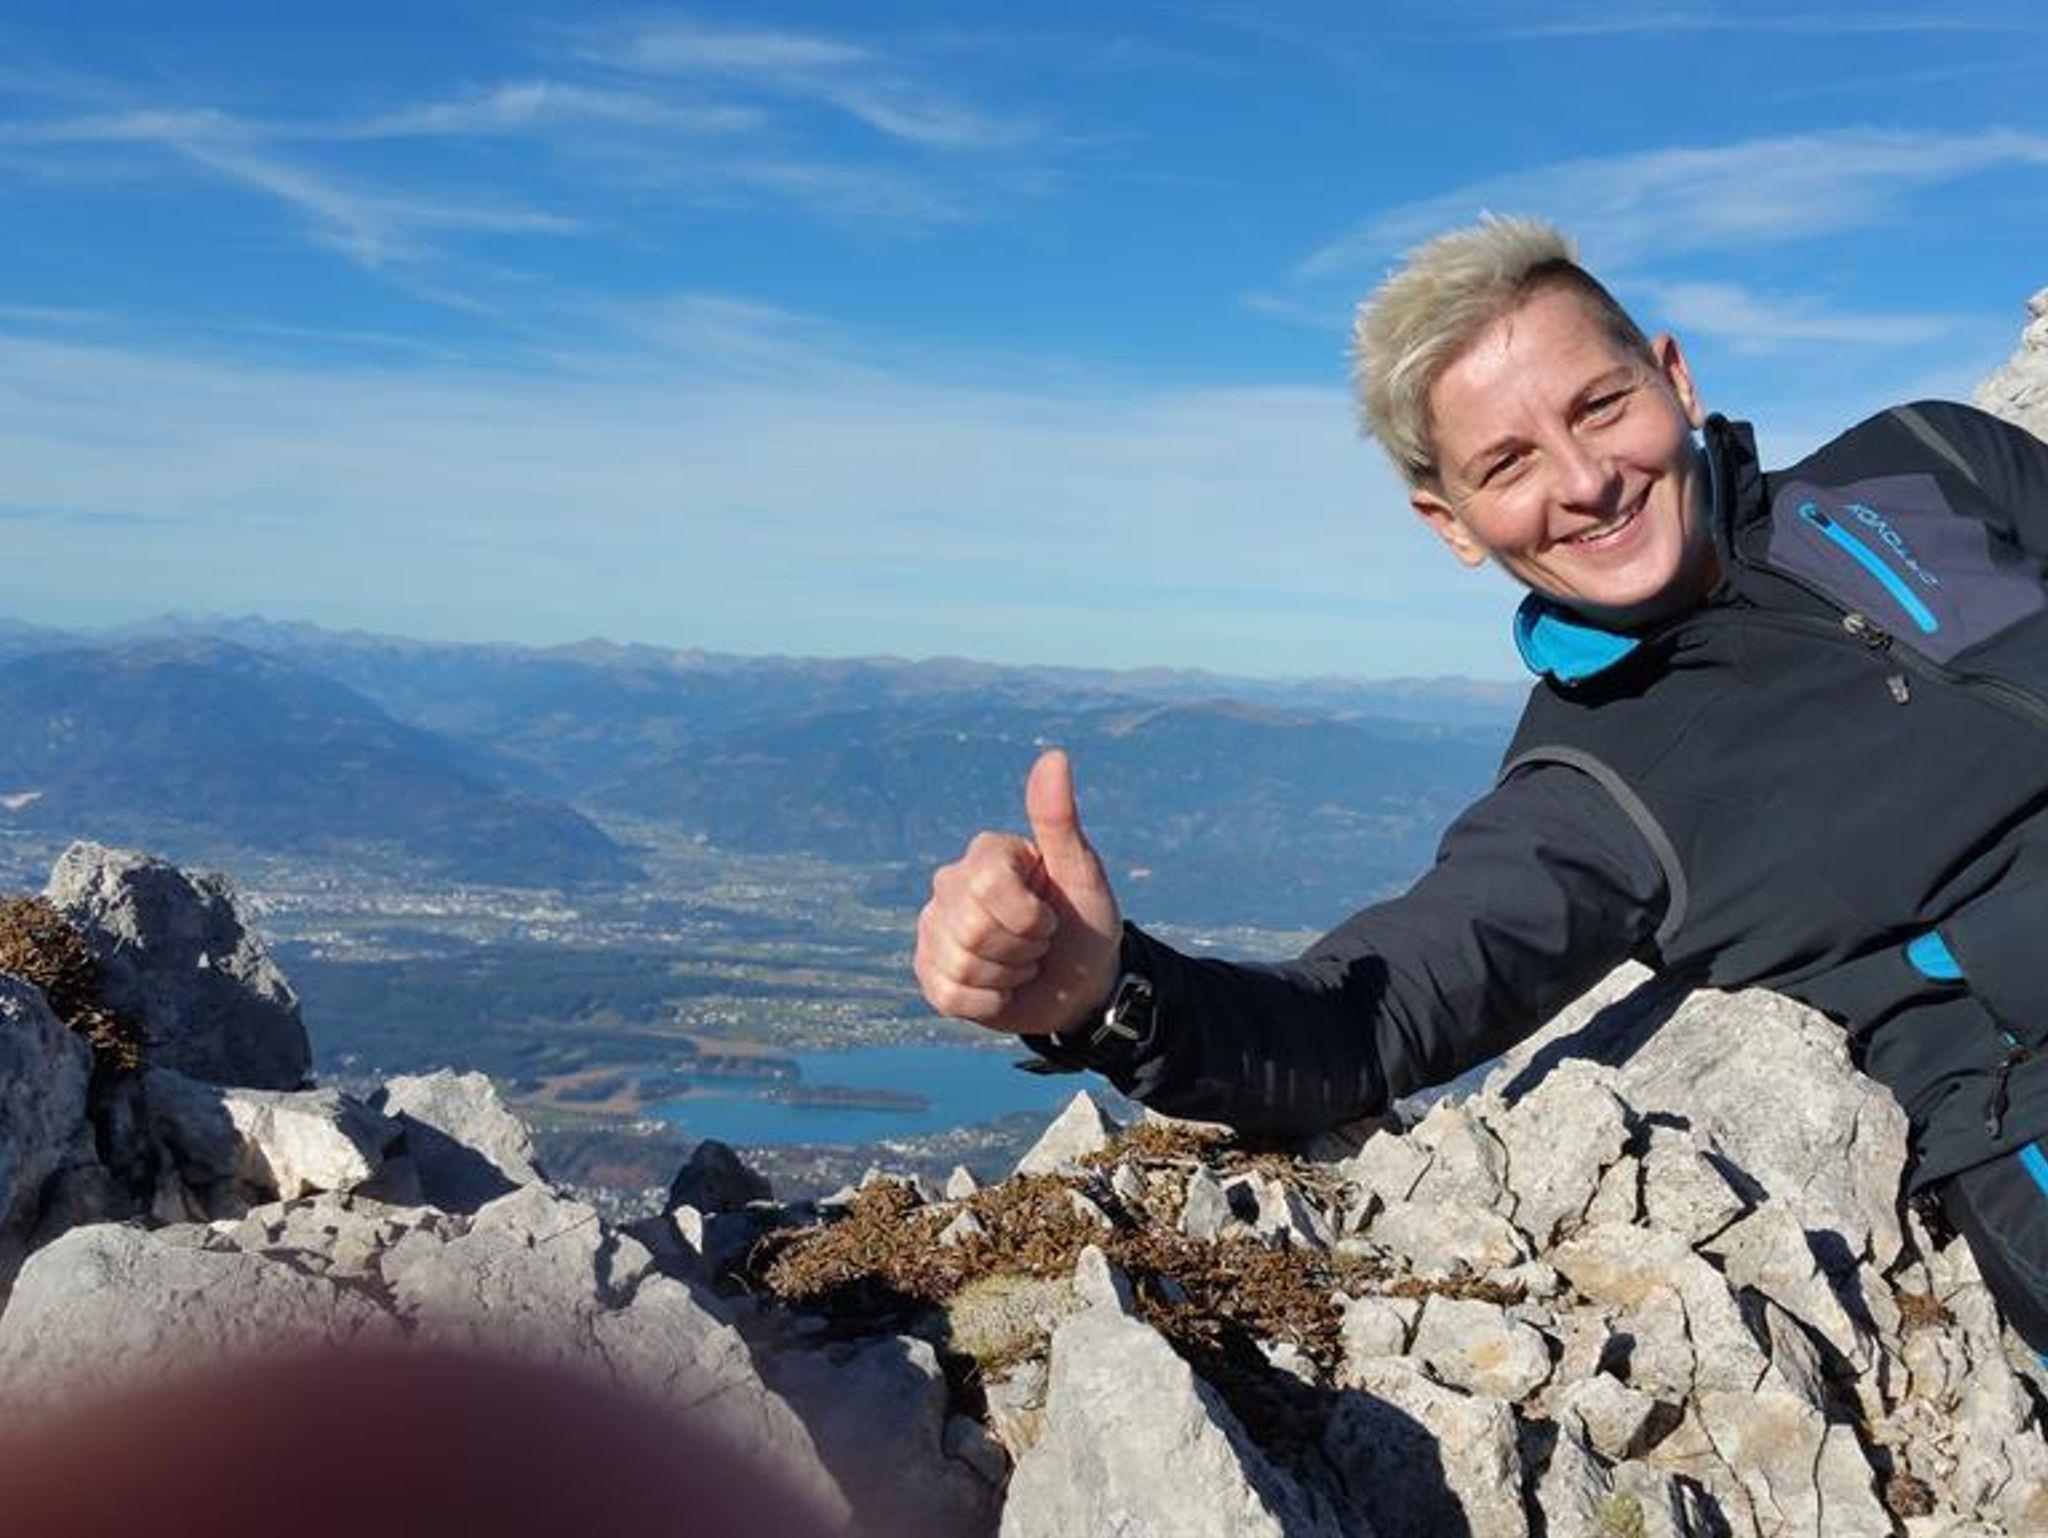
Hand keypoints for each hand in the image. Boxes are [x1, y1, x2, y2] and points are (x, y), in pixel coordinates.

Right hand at [915, 748, 1122, 1035]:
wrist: (1081, 986)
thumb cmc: (1086, 923)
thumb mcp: (1083, 874)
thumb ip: (1059, 819)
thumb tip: (1054, 756)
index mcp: (986, 855)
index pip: (988, 886)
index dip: (1030, 916)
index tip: (1049, 917)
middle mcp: (950, 884)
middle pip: (972, 928)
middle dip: (1021, 948)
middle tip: (1038, 943)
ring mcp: (934, 928)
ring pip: (959, 965)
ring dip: (1007, 976)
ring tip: (1021, 964)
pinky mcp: (929, 971)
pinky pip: (949, 994)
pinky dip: (988, 1002)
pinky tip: (1002, 988)